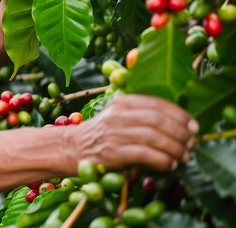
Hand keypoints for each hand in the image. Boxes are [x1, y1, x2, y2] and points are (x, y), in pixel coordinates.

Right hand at [65, 94, 197, 172]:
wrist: (74, 148)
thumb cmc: (103, 134)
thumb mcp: (119, 116)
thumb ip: (142, 115)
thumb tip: (180, 126)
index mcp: (122, 102)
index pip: (156, 103)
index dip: (179, 114)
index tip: (193, 126)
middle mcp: (118, 115)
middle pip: (158, 119)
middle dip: (180, 132)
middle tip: (191, 143)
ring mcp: (114, 132)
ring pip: (154, 136)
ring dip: (174, 148)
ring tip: (183, 157)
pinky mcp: (113, 151)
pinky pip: (145, 154)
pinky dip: (162, 160)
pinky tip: (169, 165)